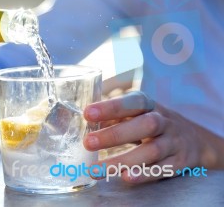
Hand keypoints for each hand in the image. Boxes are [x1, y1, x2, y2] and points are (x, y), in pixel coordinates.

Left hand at [83, 91, 220, 182]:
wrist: (195, 139)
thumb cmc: (153, 123)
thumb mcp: (136, 114)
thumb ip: (113, 118)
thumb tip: (85, 124)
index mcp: (149, 105)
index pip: (132, 102)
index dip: (111, 107)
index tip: (88, 113)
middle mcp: (164, 121)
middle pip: (145, 125)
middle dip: (114, 135)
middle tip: (88, 143)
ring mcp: (174, 142)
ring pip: (151, 151)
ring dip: (122, 160)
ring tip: (96, 170)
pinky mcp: (180, 162)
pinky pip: (163, 169)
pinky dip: (144, 174)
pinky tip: (125, 177)